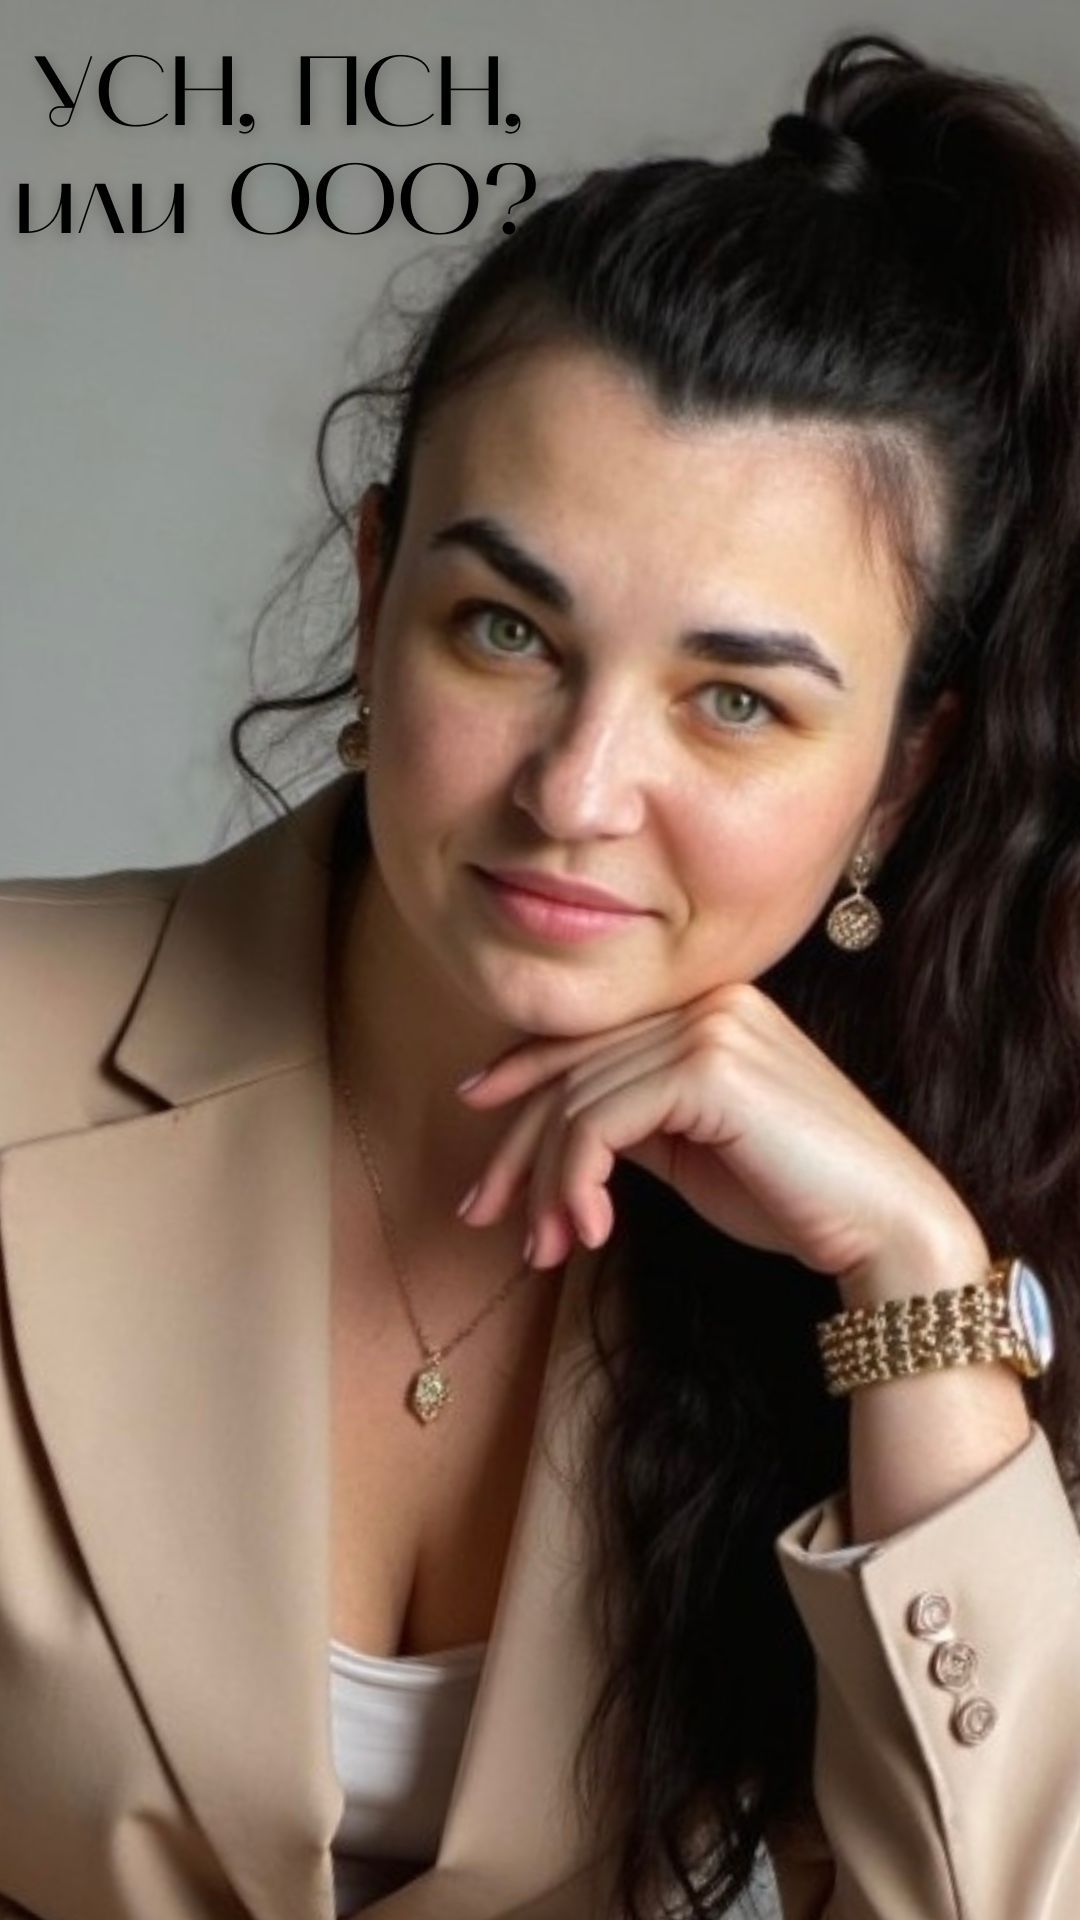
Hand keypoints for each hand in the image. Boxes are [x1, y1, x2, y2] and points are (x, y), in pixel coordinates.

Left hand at [454, 982, 986, 1305]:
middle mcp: (710, 1003)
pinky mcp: (709, 1068)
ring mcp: (711, 1028)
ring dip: (547, 1186)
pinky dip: (577, 1183)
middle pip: (573, 1070)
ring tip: (543, 1249)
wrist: (885, 1229)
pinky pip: (600, 1123)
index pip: (592, 1037)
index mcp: (712, 1009)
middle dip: (518, 1150)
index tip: (473, 1114)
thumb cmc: (797, 1201)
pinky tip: (588, 1233)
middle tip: (482, 1215)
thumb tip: (560, 1130)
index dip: (521, 1075)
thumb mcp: (695, 1152)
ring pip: (578, 1102)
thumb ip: (636, 1122)